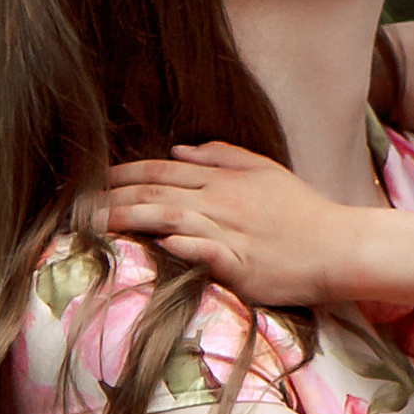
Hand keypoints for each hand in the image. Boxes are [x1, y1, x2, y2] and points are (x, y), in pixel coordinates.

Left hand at [103, 144, 369, 300]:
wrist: (339, 246)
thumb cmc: (302, 212)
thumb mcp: (264, 171)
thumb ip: (221, 156)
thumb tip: (177, 149)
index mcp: (223, 179)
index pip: (160, 171)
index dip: (122, 174)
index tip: (89, 181)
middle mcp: (221, 201)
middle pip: (155, 193)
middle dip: (111, 197)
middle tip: (74, 205)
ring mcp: (231, 232)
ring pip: (170, 218)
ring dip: (130, 218)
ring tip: (95, 224)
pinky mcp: (243, 264)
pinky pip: (208, 251)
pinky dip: (183, 244)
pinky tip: (158, 244)